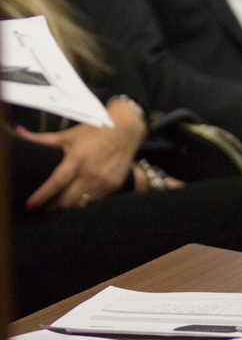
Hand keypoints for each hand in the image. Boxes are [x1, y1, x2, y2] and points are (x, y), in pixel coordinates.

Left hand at [18, 96, 145, 209]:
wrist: (125, 130)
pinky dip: (84, 202)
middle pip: (67, 200)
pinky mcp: (114, 186)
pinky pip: (95, 201)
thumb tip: (18, 131)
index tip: (29, 206)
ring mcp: (104, 181)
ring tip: (58, 206)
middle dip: (53, 207)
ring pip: (82, 203)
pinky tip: (78, 199)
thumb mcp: (69, 134)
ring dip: (68, 207)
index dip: (42, 196)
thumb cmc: (94, 131)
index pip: (56, 183)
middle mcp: (90, 173)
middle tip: (43, 208)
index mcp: (77, 159)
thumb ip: (44, 139)